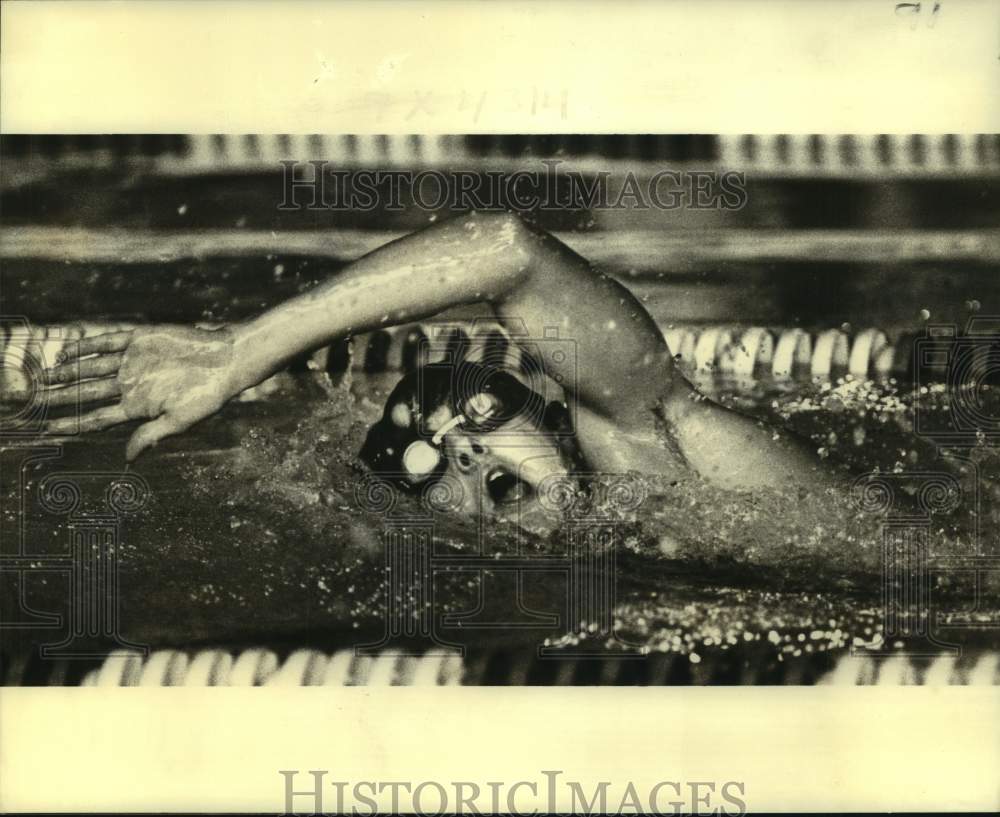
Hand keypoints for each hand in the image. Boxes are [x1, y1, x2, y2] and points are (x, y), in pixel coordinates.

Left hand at [40, 325, 242, 460]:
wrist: (227, 360)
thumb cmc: (208, 396)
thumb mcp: (180, 420)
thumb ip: (151, 435)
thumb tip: (126, 458)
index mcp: (139, 406)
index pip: (98, 417)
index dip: (73, 423)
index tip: (50, 428)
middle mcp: (131, 384)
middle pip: (88, 392)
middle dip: (62, 396)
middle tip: (33, 397)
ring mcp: (133, 362)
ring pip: (92, 367)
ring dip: (68, 372)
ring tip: (43, 377)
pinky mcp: (140, 340)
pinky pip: (106, 343)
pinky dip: (86, 347)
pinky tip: (67, 352)